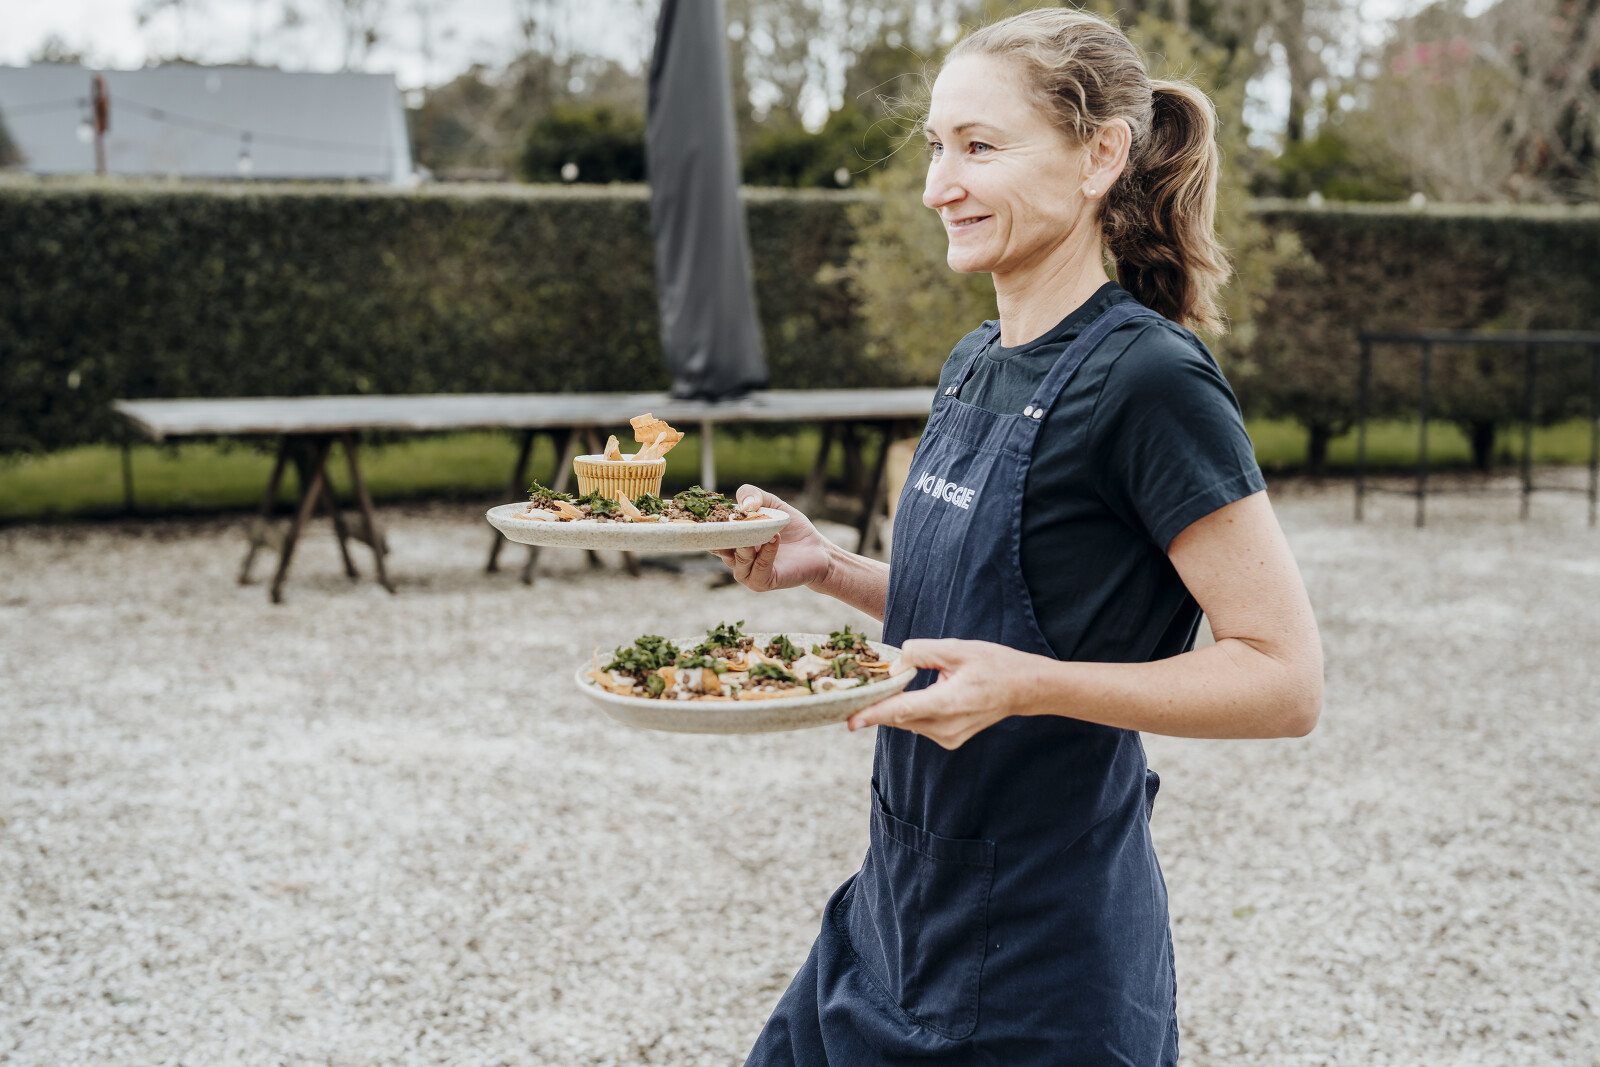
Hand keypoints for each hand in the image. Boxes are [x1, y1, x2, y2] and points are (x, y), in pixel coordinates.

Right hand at [709, 485, 835, 592]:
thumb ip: (753, 495)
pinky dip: (766, 553)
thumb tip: (743, 506)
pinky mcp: (763, 582)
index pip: (712, 534)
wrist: (817, 549)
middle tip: (730, 520)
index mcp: (732, 540)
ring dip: (747, 545)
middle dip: (723, 534)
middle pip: (720, 547)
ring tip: (760, 532)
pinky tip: (774, 539)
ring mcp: (748, 572)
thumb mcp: (772, 504)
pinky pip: (759, 569)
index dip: (707, 524)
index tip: (705, 512)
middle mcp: (735, 558)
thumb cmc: (792, 528)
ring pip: (738, 560)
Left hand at [847, 639, 1042, 748]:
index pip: (902, 710)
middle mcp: (946, 726)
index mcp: (948, 703)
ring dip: (896, 704)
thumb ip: (921, 653)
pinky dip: (910, 710)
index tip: (850, 720)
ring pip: (907, 721)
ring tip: (892, 685)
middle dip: (877, 704)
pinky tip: (916, 694)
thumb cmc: (992, 664)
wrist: (1023, 689)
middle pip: (899, 716)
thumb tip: (894, 667)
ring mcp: (948, 737)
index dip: (873, 714)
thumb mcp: (957, 649)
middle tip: (856, 689)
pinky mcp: (949, 740)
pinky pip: (918, 724)